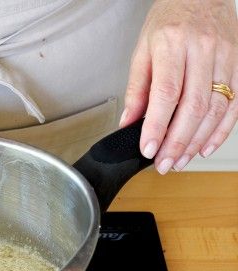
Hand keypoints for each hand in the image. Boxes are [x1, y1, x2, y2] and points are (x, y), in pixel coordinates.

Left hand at [120, 0, 237, 173]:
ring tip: (180, 160)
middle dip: (177, 141)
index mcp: (173, 44)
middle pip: (194, 105)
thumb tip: (128, 123)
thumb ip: (136, 88)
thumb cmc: (169, 21)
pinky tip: (204, 146)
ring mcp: (226, 58)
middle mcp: (203, 50)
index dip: (157, 125)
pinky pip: (235, 104)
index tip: (148, 148)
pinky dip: (221, 131)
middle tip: (164, 163)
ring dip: (197, 141)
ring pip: (216, 108)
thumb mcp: (143, 49)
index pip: (166, 92)